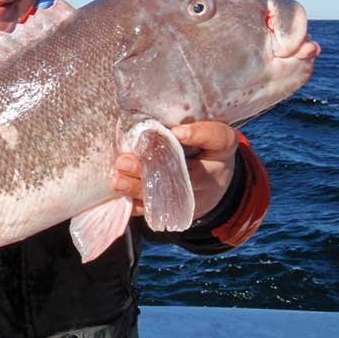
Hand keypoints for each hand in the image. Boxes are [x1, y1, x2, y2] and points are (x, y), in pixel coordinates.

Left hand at [111, 121, 238, 219]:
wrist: (212, 184)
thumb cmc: (200, 148)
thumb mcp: (200, 133)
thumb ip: (180, 126)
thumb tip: (147, 126)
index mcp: (220, 148)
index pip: (219, 138)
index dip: (199, 135)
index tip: (176, 131)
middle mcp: (213, 174)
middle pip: (188, 174)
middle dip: (154, 169)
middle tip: (125, 162)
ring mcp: (198, 196)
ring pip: (170, 196)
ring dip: (139, 189)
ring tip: (118, 181)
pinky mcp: (181, 210)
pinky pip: (159, 211)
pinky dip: (139, 205)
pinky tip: (123, 196)